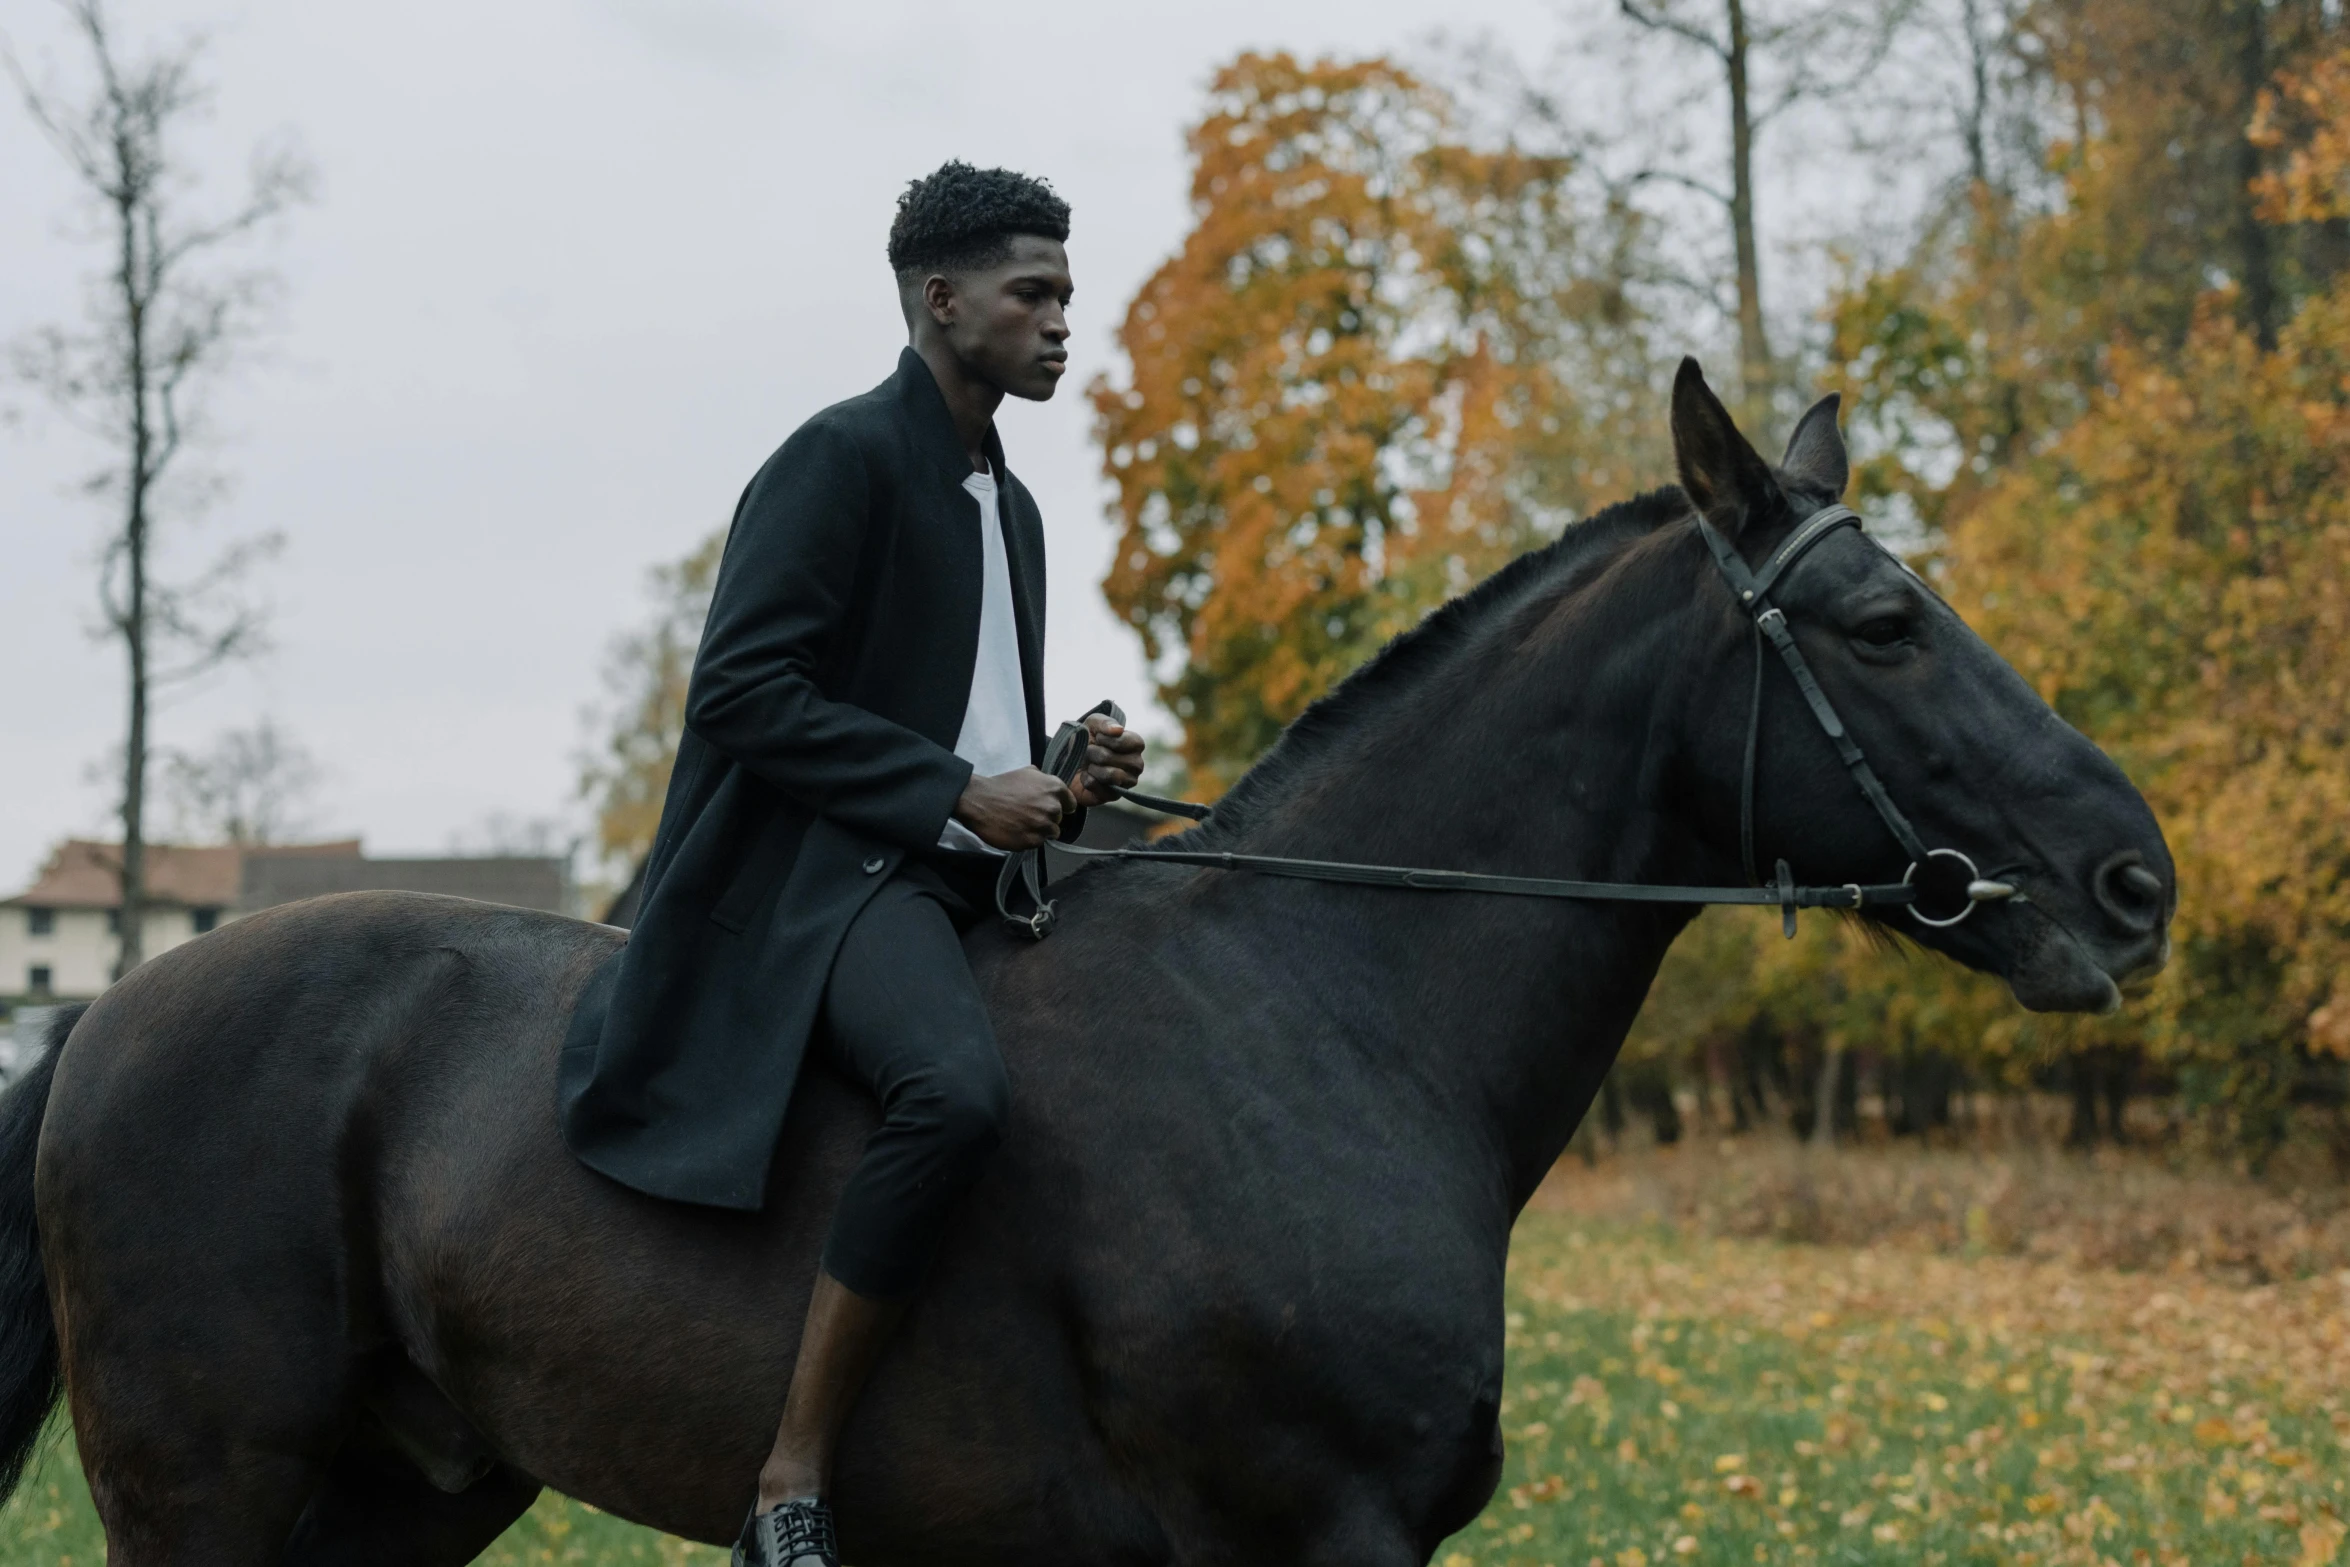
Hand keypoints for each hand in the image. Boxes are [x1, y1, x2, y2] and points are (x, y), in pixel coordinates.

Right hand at [954, 767, 1073, 850]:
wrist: (979, 801)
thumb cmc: (1001, 785)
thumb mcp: (1027, 772)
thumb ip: (1044, 780)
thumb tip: (1050, 788)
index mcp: (1054, 788)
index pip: (1070, 804)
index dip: (1061, 807)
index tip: (1049, 809)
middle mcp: (1052, 807)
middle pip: (1058, 819)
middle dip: (1047, 818)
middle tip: (1029, 815)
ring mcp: (1042, 825)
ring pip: (1051, 833)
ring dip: (1040, 831)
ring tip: (1023, 824)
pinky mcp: (1032, 841)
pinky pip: (1037, 843)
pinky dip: (1029, 839)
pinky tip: (1016, 831)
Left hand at [1070, 714, 1145, 807]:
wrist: (1071, 760)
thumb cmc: (1087, 739)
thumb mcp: (1092, 724)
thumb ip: (1105, 723)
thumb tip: (1118, 730)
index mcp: (1136, 745)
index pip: (1131, 742)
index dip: (1108, 739)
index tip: (1098, 737)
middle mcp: (1136, 765)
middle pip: (1111, 758)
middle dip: (1093, 753)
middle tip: (1089, 752)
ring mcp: (1127, 782)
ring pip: (1109, 775)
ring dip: (1091, 766)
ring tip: (1088, 763)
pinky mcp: (1113, 796)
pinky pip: (1096, 786)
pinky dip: (1086, 779)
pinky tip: (1087, 775)